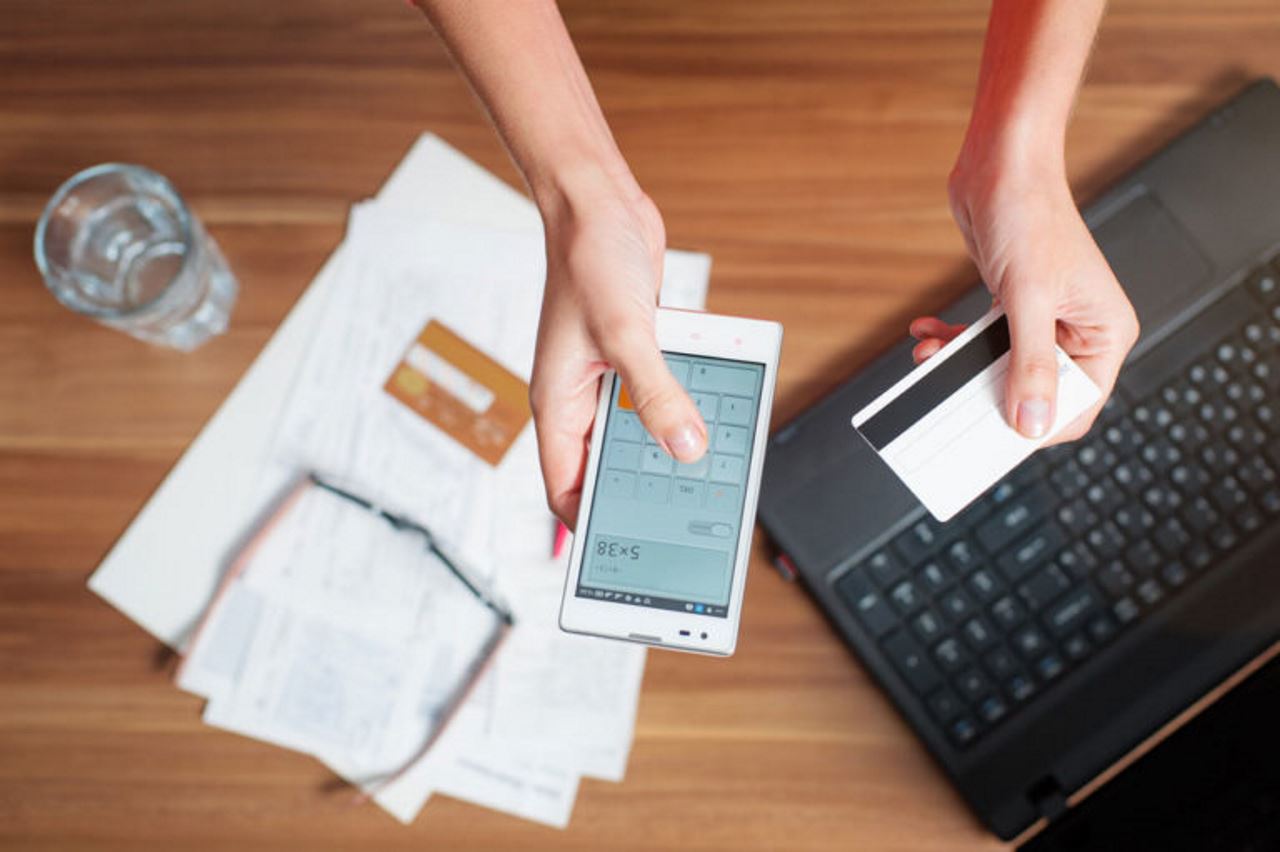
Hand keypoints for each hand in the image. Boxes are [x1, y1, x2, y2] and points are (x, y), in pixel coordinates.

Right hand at [531, 173, 707, 526]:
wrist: (600, 203)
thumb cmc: (587, 260)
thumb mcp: (624, 332)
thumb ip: (655, 393)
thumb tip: (685, 445)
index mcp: (557, 404)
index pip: (565, 487)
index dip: (590, 525)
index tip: (624, 551)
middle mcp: (582, 399)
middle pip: (609, 467)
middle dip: (642, 489)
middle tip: (683, 514)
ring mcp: (611, 380)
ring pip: (641, 432)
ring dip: (671, 441)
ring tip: (708, 463)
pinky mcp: (638, 358)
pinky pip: (663, 396)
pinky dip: (687, 402)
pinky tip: (716, 406)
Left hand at [910, 162, 1139, 443]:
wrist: (1001, 165)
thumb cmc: (1030, 215)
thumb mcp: (1027, 299)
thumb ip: (1028, 364)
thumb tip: (1030, 422)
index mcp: (1104, 333)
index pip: (1078, 406)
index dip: (1036, 427)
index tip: (991, 435)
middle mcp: (1077, 330)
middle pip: (1033, 391)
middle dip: (986, 394)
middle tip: (947, 402)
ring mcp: (1042, 319)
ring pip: (999, 368)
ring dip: (958, 367)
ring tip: (928, 356)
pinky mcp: (1010, 306)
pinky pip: (979, 342)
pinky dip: (951, 341)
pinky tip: (926, 330)